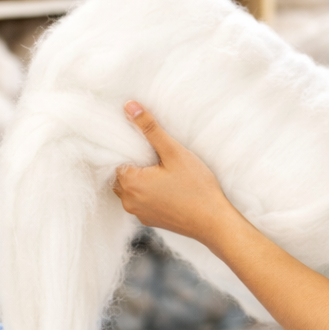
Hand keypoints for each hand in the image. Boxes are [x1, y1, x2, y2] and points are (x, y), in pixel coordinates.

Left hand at [113, 102, 233, 245]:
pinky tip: (165, 184)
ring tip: (159, 166)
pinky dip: (146, 190)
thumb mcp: (174, 152)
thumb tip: (129, 107)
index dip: (126, 147)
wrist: (214, 222)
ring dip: (139, 177)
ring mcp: (138, 213)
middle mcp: (128, 201)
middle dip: (132, 161)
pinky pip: (140, 200)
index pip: (114, 159)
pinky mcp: (149, 220)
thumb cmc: (196, 188)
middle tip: (153, 152)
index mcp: (130, 183)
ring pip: (128, 188)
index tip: (141, 141)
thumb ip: (149, 129)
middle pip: (120, 174)